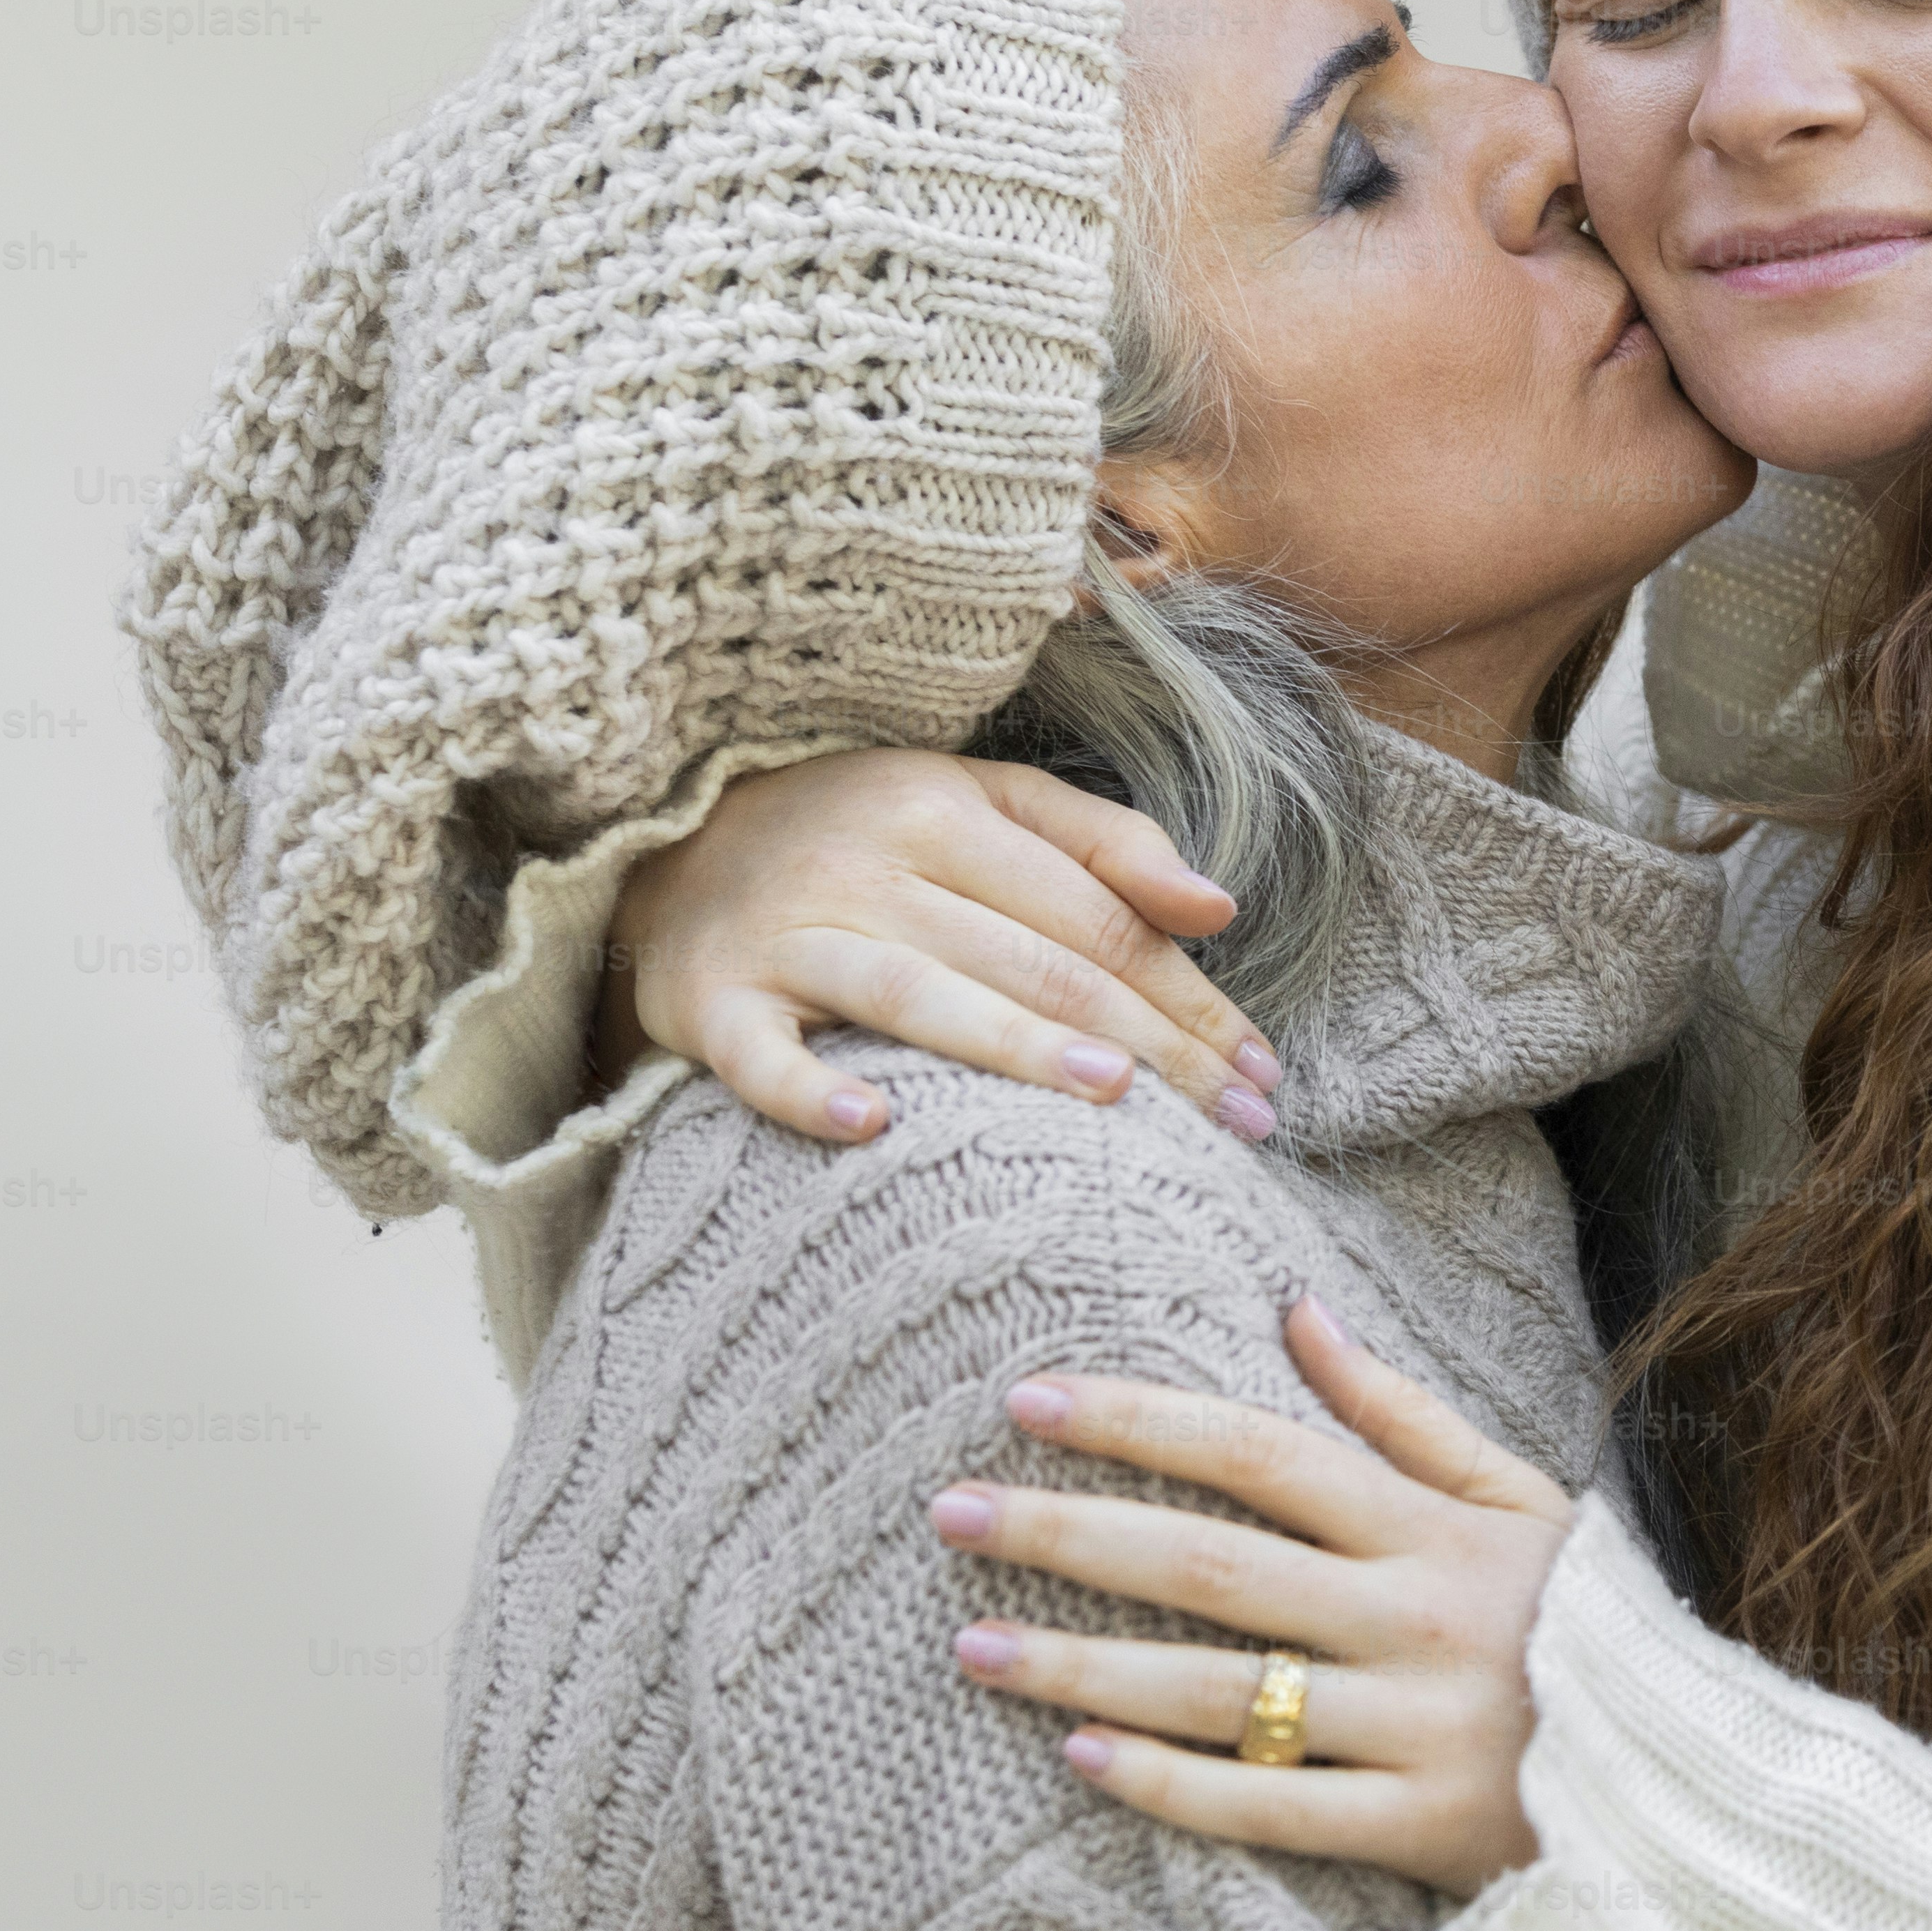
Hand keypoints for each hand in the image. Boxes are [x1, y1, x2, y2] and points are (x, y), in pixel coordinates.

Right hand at [599, 748, 1284, 1143]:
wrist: (665, 844)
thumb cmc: (856, 837)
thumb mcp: (978, 804)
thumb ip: (1105, 844)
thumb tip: (1221, 907)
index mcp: (948, 813)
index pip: (1099, 917)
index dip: (1192, 995)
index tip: (1266, 1069)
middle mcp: (874, 866)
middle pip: (1036, 961)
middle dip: (1153, 1043)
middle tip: (1241, 1121)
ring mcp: (789, 934)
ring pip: (921, 993)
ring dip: (1016, 1045)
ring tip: (1114, 1097)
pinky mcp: (711, 1001)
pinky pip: (760, 1052)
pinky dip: (806, 1088)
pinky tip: (870, 1126)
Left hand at [929, 1297, 1574, 1900]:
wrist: (1700, 1777)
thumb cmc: (1590, 1623)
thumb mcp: (1518, 1496)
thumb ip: (1402, 1413)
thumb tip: (1296, 1311)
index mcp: (1430, 1527)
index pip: (1259, 1452)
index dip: (1140, 1420)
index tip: (1028, 1399)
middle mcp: (1412, 1616)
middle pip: (1209, 1563)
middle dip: (1069, 1531)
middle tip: (948, 1512)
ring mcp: (1411, 1727)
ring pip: (1218, 1690)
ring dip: (1083, 1667)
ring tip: (974, 1647)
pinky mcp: (1413, 1830)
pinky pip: (1269, 1809)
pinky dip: (1170, 1786)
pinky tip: (1079, 1762)